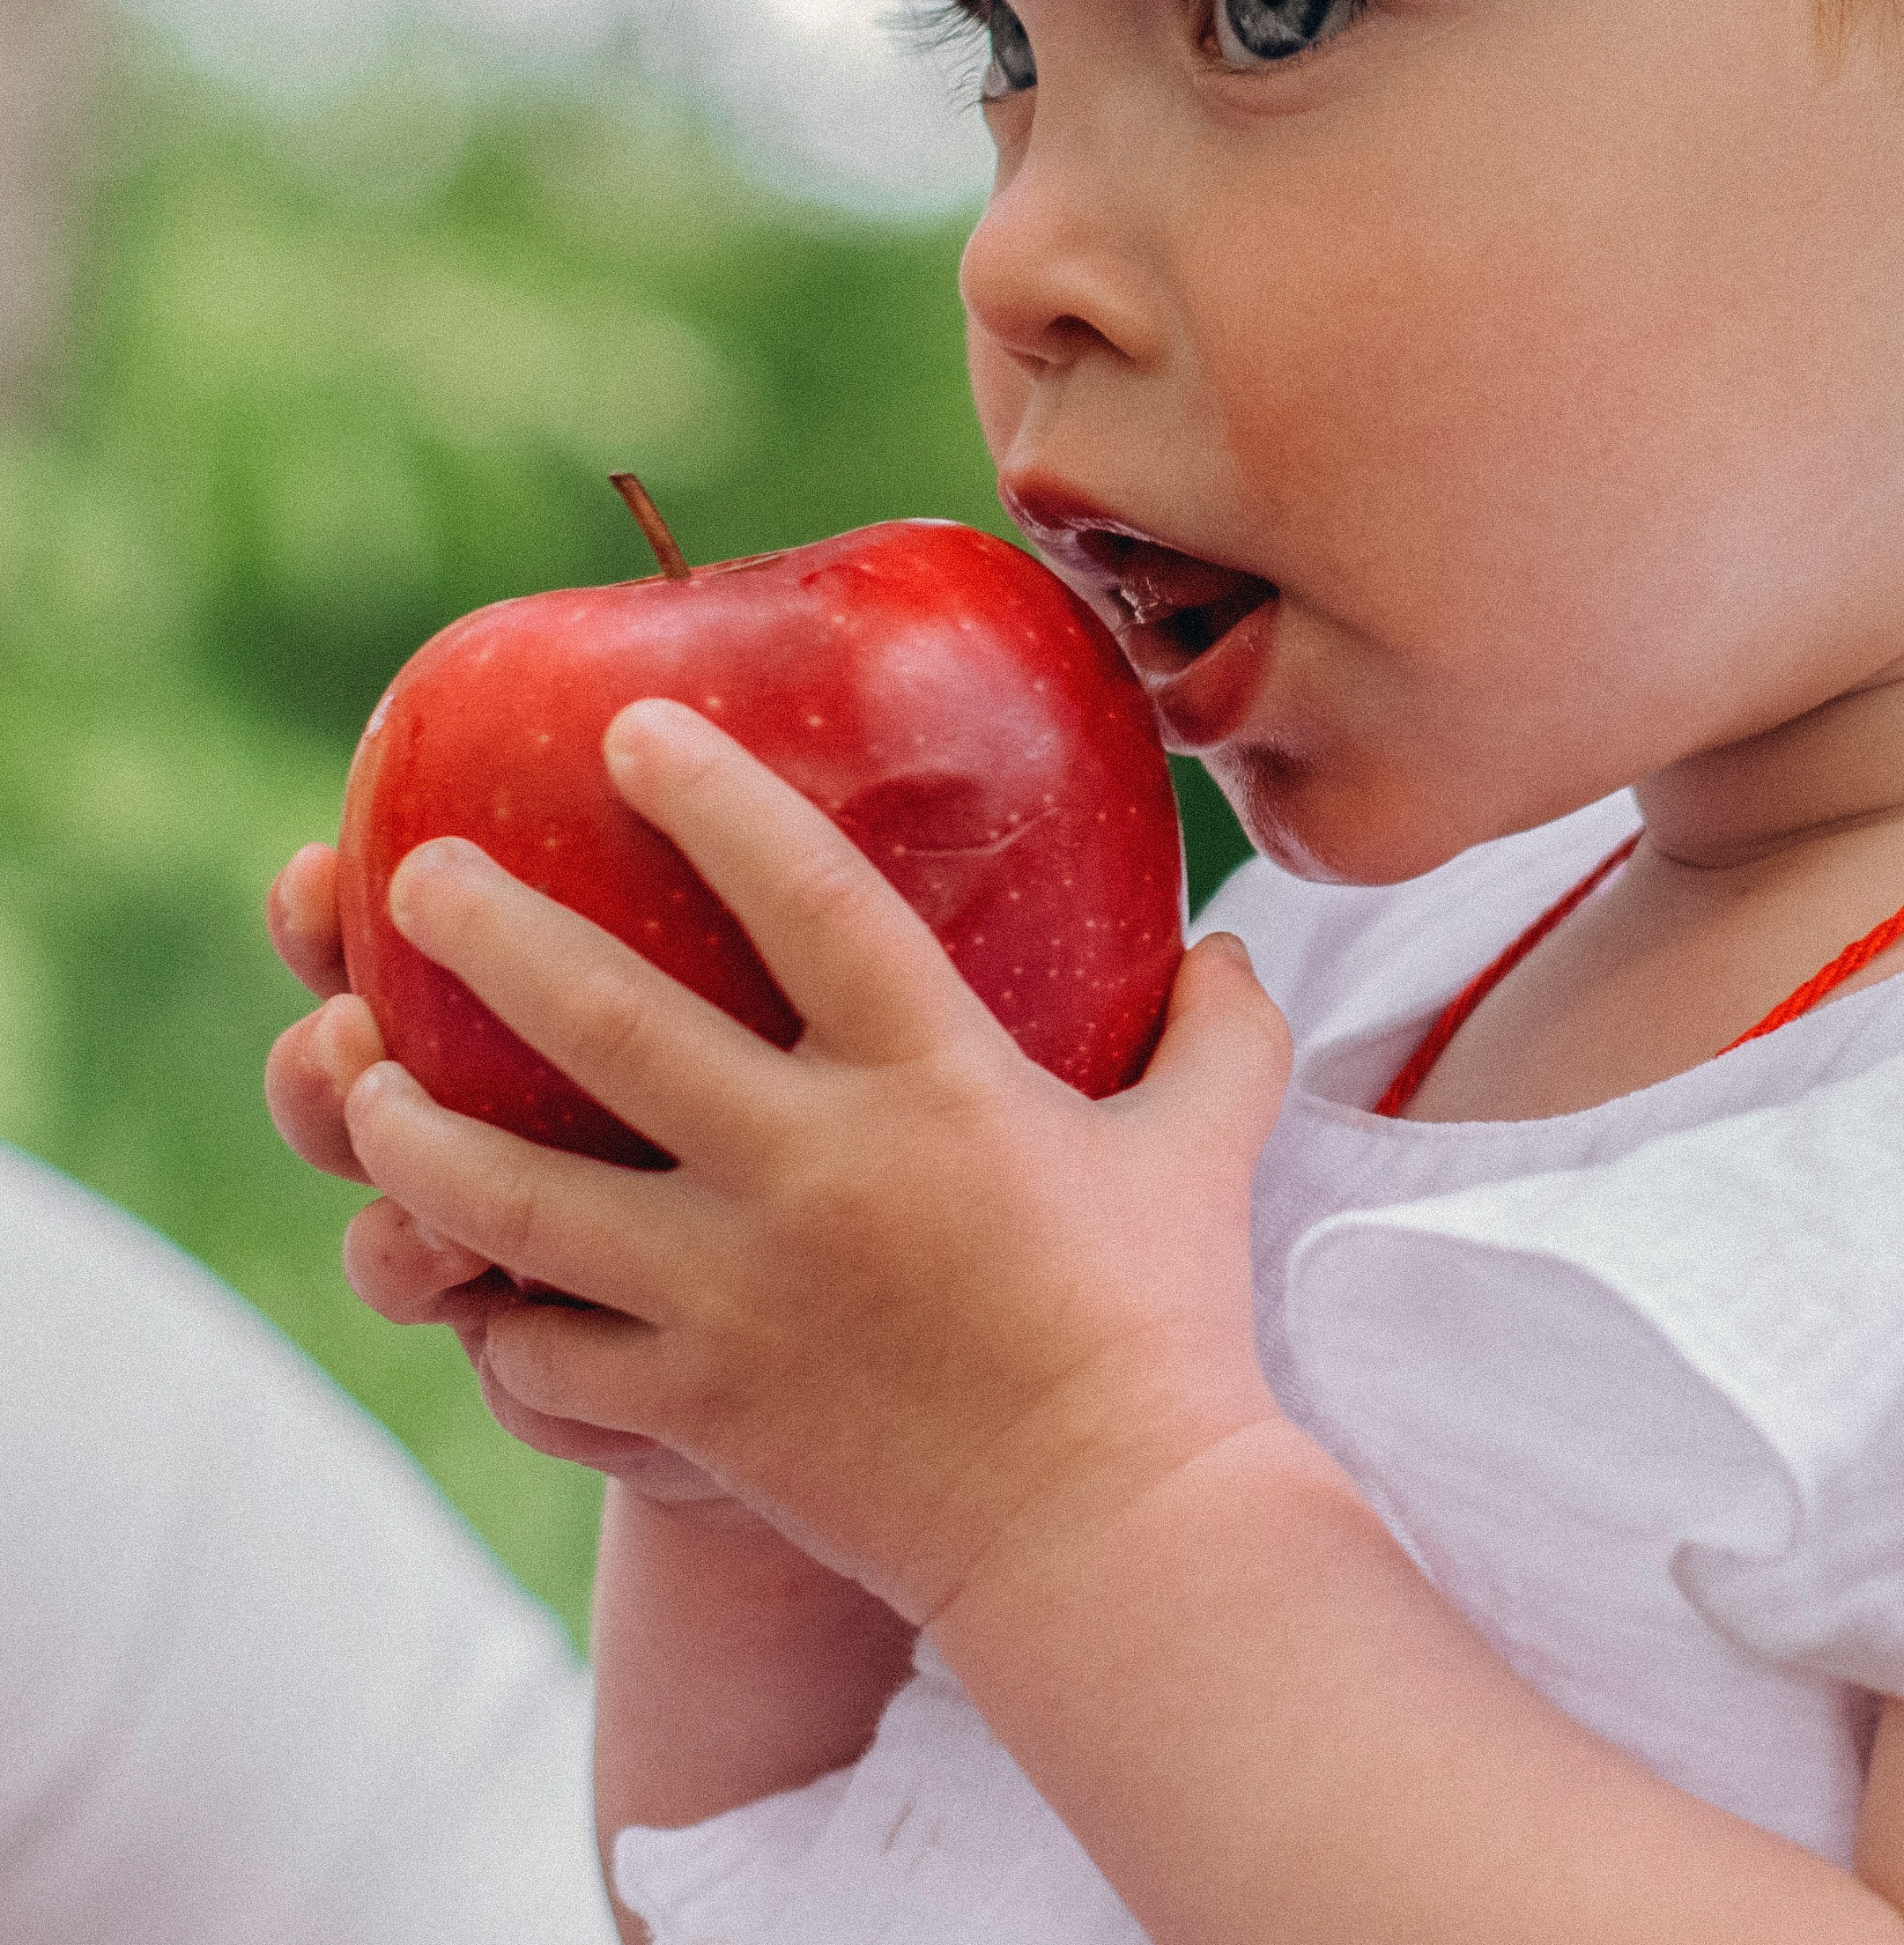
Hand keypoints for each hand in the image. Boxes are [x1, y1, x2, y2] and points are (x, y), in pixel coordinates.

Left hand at [341, 701, 1291, 1624]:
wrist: (1120, 1544)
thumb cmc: (1165, 1328)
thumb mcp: (1204, 1152)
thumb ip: (1217, 1032)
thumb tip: (1224, 941)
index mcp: (934, 1083)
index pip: (808, 898)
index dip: (715, 799)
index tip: (632, 728)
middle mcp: (813, 1171)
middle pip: (607, 1023)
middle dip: (490, 931)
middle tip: (412, 872)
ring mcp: (738, 1297)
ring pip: (516, 1199)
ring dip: (413, 1127)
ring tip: (355, 1073)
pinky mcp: (699, 1407)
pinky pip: (548, 1353)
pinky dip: (498, 1311)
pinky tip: (468, 1274)